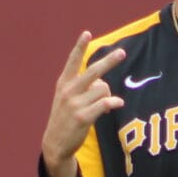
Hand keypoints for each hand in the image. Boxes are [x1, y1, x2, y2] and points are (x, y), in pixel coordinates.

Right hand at [42, 32, 125, 176]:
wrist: (55, 143)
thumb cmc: (65, 117)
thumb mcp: (67, 99)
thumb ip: (83, 88)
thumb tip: (104, 86)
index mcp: (63, 83)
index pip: (72, 61)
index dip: (80, 47)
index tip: (86, 33)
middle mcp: (68, 91)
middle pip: (93, 71)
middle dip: (109, 60)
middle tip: (122, 52)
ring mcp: (75, 104)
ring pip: (103, 89)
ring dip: (108, 96)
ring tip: (104, 104)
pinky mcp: (83, 117)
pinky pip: (105, 103)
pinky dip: (114, 103)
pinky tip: (116, 104)